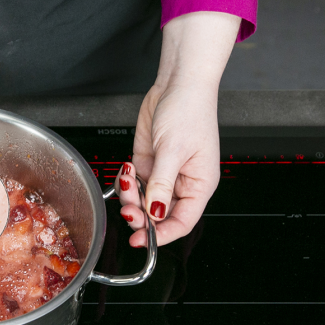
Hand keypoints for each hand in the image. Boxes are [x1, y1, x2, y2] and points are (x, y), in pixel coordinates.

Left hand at [115, 11, 240, 246]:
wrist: (177, 84)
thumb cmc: (189, 111)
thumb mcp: (173, 150)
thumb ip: (161, 184)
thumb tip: (153, 213)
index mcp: (199, 185)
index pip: (182, 222)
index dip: (162, 235)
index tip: (141, 240)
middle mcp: (181, 183)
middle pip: (159, 214)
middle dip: (140, 215)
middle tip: (127, 209)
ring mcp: (163, 173)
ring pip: (142, 200)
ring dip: (130, 197)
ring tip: (126, 180)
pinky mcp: (148, 162)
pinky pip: (133, 184)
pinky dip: (125, 182)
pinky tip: (125, 170)